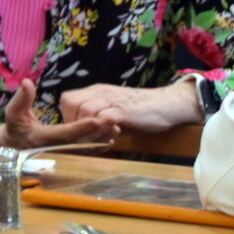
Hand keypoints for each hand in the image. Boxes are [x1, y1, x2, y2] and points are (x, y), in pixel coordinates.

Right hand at [0, 79, 117, 149]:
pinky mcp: (67, 156)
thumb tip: (27, 82)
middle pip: (80, 143)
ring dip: (101, 140)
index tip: (96, 119)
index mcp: (42, 138)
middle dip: (97, 133)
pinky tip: (110, 138)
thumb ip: (21, 99)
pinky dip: (98, 146)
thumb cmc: (14, 127)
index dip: (81, 127)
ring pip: (85, 150)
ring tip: (116, 127)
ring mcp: (61, 155)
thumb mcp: (13, 113)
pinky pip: (85, 153)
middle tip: (113, 121)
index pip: (64, 134)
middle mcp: (54, 149)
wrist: (13, 148)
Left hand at [59, 79, 202, 133]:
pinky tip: (112, 140)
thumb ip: (96, 120)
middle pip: (71, 104)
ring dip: (89, 131)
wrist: (167, 104)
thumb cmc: (139, 111)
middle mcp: (100, 92)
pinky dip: (103, 132)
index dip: (68, 118)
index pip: (67, 100)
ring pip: (85, 112)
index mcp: (95, 92)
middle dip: (75, 125)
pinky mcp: (123, 110)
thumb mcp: (112, 113)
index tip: (80, 132)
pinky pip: (103, 119)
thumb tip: (80, 136)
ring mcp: (112, 100)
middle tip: (88, 139)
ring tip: (101, 141)